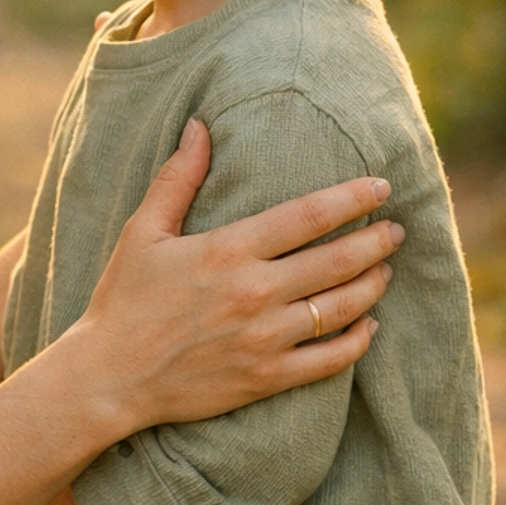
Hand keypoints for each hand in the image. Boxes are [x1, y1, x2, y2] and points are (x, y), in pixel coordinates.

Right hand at [68, 119, 399, 436]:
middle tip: (396, 229)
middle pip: (337, 260)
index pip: (309, 215)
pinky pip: (329, 360)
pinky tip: (368, 326)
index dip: (352, 198)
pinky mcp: (266, 378)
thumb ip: (177, 179)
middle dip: (376, 241)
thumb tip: (199, 125)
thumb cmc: (124, 301)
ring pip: (341, 308)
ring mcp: (264, 339)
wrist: (109, 378)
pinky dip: (357, 342)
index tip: (381, 186)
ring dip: (373, 285)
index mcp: (228, 250)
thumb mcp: (144, 232)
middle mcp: (254, 292)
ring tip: (386, 270)